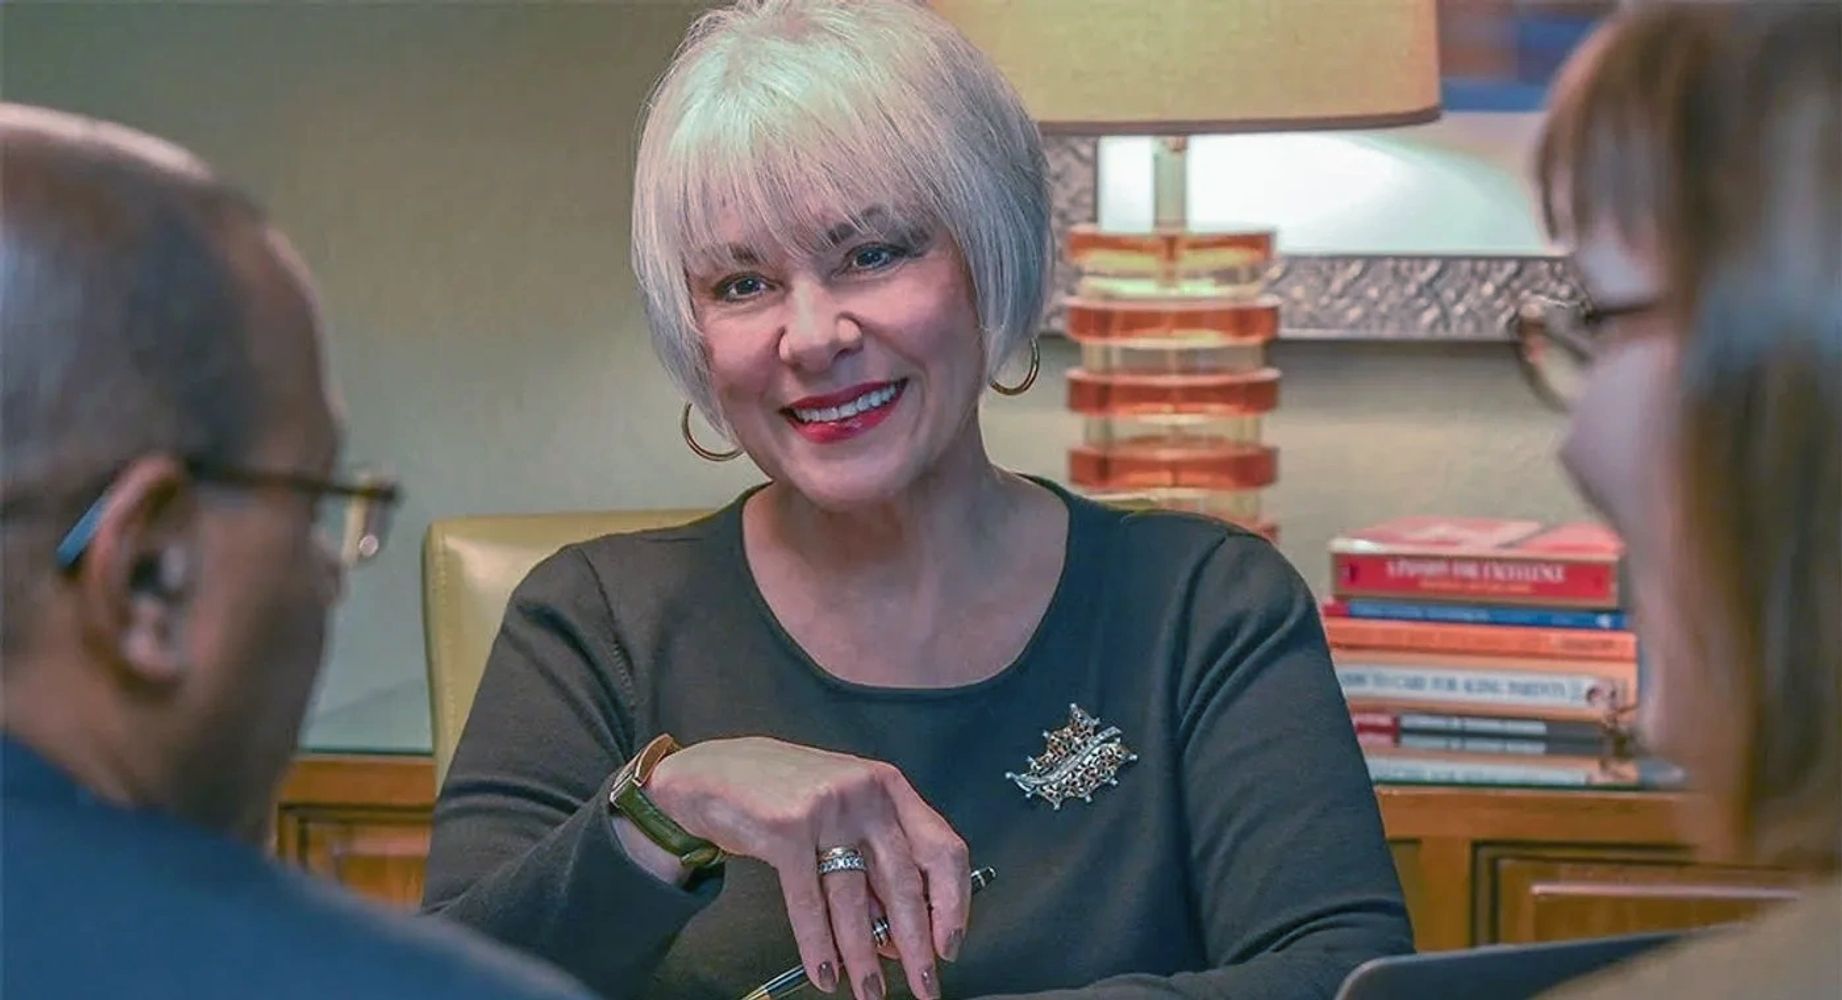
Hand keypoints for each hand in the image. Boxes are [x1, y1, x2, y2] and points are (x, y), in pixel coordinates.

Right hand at [644, 736, 968, 999]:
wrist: (714, 771)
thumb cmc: (785, 794)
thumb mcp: (845, 811)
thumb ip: (874, 861)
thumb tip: (900, 935)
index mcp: (890, 788)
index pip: (942, 848)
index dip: (952, 902)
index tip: (950, 943)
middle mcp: (866, 794)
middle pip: (904, 882)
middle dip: (917, 945)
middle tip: (925, 985)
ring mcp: (827, 809)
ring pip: (855, 900)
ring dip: (864, 957)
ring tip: (871, 991)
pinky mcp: (786, 829)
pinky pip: (808, 902)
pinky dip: (818, 945)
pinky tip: (825, 974)